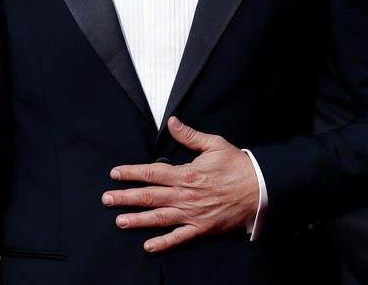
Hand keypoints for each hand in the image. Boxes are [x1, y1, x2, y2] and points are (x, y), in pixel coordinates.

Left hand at [102, 116, 258, 252]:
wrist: (261, 188)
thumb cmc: (237, 165)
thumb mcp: (213, 144)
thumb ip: (189, 135)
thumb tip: (172, 122)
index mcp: (186, 173)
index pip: (151, 173)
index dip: (131, 173)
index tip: (114, 174)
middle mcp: (185, 195)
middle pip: (149, 196)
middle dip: (125, 197)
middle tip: (106, 199)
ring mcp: (193, 213)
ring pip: (160, 217)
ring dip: (138, 219)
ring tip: (119, 220)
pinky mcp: (202, 228)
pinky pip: (180, 237)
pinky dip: (164, 243)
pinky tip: (149, 246)